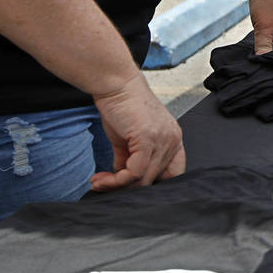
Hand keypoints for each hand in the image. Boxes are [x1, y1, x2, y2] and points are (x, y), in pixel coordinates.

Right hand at [89, 74, 185, 191]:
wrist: (115, 84)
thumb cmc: (121, 106)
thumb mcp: (127, 139)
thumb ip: (129, 159)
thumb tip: (121, 179)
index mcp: (173, 139)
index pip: (173, 174)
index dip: (152, 184)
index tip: (127, 186)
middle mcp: (173, 141)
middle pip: (155, 180)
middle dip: (126, 188)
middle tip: (104, 186)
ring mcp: (163, 140)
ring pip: (144, 179)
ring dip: (117, 186)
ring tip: (99, 183)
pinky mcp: (148, 139)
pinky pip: (135, 172)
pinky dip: (116, 180)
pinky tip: (100, 178)